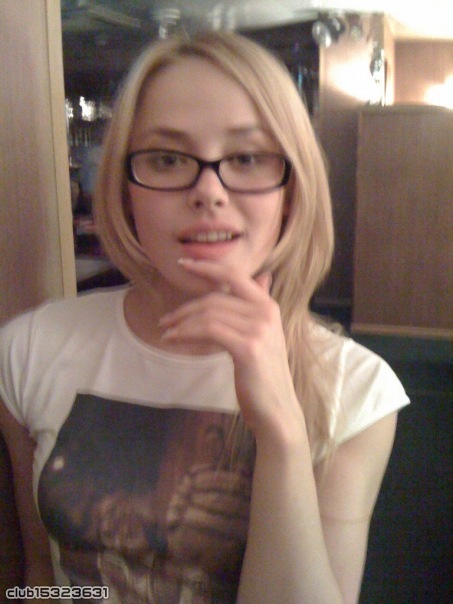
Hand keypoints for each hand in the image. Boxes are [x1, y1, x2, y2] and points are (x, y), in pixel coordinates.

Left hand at [159, 259, 304, 443]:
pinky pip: (209, 330)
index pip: (235, 275)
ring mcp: (259, 329)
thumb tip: (263, 276)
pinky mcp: (248, 347)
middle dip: (184, 308)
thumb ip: (257, 305)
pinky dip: (186, 333)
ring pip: (209, 314)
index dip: (207, 267)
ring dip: (181, 323)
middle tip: (165, 320)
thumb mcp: (262, 333)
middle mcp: (266, 312)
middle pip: (215, 298)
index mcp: (268, 306)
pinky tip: (174, 340)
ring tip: (166, 333)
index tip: (183, 263)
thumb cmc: (263, 373)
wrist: (276, 407)